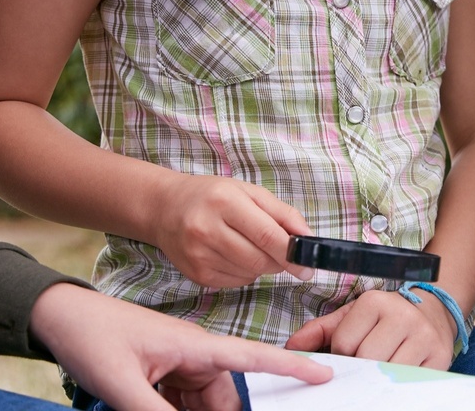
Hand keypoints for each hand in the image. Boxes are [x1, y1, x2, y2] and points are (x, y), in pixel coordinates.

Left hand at [30, 283, 332, 410]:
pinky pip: (183, 403)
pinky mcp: (163, 374)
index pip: (254, 356)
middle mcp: (194, 354)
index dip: (291, 365)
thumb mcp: (120, 382)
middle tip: (181, 410)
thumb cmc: (92, 335)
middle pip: (227, 396)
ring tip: (153, 402)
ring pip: (205, 404)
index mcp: (194, 345)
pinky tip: (154, 407)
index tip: (324, 372)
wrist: (60, 317)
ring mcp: (179, 365)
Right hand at [149, 172, 314, 286]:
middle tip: (282, 253)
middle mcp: (207, 229)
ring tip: (248, 245)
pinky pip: (236, 282)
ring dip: (261, 265)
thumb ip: (282, 213)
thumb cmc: (213, 196)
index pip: (266, 234)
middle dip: (279, 261)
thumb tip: (308, 239)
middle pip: (259, 259)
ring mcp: (199, 255)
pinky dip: (245, 272)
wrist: (165, 208)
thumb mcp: (249, 192)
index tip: (308, 266)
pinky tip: (233, 254)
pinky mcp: (196, 274)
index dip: (292, 253)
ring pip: (250, 273)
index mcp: (224, 201)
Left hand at [283, 289, 456, 369]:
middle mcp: (402, 315)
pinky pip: (410, 381)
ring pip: (388, 371)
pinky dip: (399, 383)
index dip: (343, 355)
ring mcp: (424, 336)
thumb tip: (291, 347)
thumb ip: (321, 330)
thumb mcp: (353, 316)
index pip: (344, 344)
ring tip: (381, 367)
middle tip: (365, 364)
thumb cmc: (387, 317)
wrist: (434, 310)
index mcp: (375, 302)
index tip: (352, 352)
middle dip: (361, 367)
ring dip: (380, 376)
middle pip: (366, 359)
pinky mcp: (439, 356)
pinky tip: (397, 374)